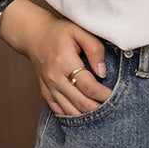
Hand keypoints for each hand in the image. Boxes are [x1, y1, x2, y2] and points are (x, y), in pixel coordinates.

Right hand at [0, 0, 111, 114]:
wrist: (34, 36)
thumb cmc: (59, 32)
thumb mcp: (79, 31)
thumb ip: (95, 49)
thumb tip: (102, 72)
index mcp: (64, 62)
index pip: (88, 86)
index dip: (103, 94)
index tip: (114, 95)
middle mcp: (54, 78)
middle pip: (80, 103)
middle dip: (99, 108)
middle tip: (113, 107)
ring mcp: (48, 88)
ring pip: (70, 112)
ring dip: (87, 114)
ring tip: (102, 112)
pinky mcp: (45, 93)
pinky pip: (60, 112)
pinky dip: (74, 116)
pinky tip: (85, 113)